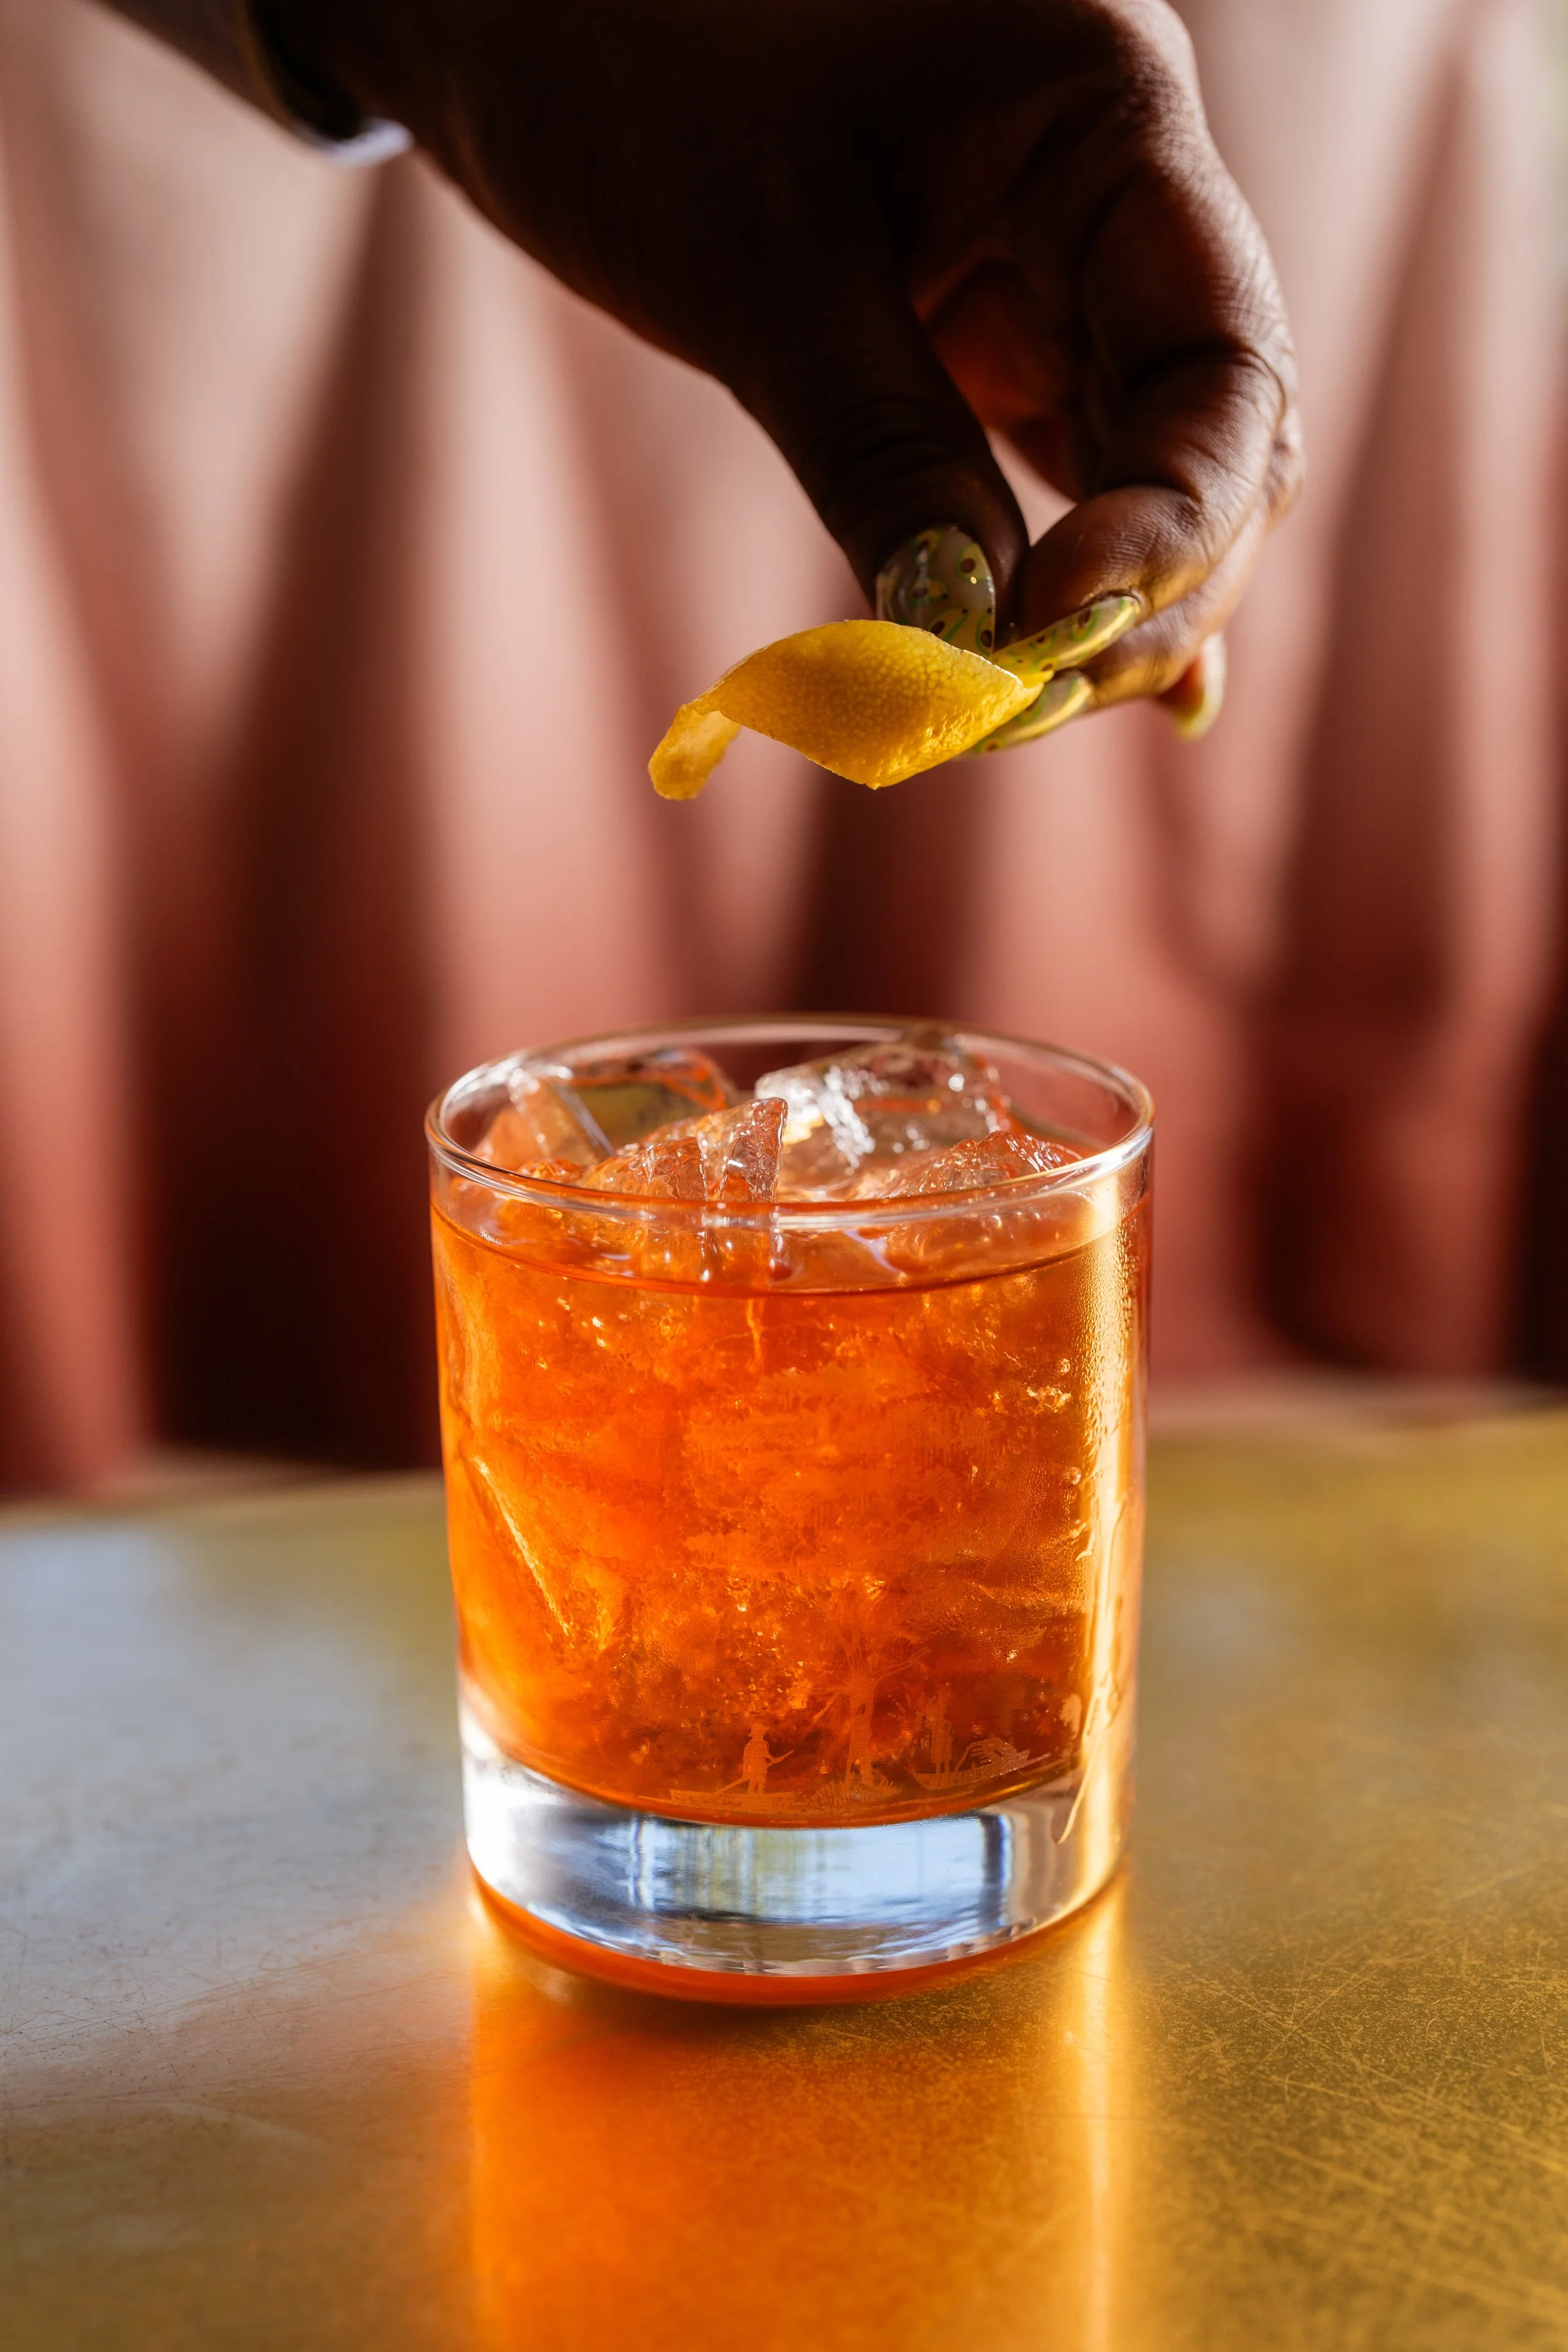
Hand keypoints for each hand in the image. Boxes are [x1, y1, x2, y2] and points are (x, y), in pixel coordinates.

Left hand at [287, 0, 1300, 725]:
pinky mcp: (990, 333)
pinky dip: (1054, 579)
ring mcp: (1059, 266)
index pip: (1223, 360)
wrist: (516, 8)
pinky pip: (1066, 471)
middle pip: (1218, 435)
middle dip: (1147, 589)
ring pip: (1149, 472)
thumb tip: (973, 658)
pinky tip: (1051, 679)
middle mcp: (1116, 188)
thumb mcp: (762, 276)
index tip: (1048, 633)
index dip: (1170, 522)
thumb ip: (887, 460)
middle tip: (1030, 706)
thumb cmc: (627, 76)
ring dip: (1103, 609)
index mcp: (1105, 112)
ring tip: (1020, 713)